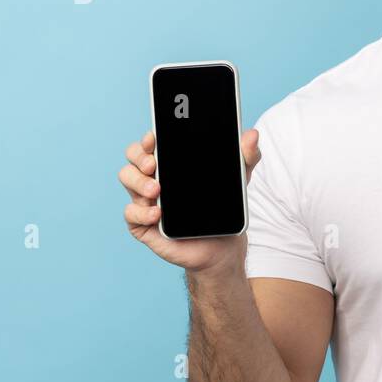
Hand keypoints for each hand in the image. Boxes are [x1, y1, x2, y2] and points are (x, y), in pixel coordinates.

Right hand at [118, 128, 261, 274]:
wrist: (223, 246)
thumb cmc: (223, 208)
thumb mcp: (238, 180)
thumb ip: (246, 157)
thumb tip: (253, 134)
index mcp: (171, 163)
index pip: (151, 144)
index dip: (148, 138)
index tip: (154, 137)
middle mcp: (154, 177)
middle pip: (133, 158)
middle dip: (138, 156)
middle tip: (153, 164)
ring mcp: (146, 200)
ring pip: (127, 179)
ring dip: (138, 181)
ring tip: (157, 189)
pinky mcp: (144, 224)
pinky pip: (131, 213)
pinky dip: (141, 211)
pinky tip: (157, 212)